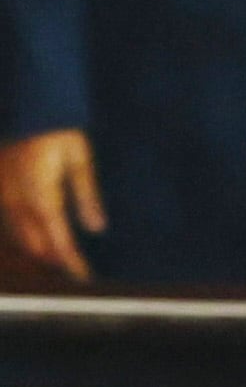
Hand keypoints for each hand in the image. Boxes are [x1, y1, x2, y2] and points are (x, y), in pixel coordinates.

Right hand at [0, 130, 102, 281]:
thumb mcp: (79, 160)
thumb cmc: (59, 132)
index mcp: (41, 195)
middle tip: (76, 270)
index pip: (56, 240)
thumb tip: (96, 228)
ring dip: (40, 248)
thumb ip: (86, 196)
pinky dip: (27, 233)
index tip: (84, 276)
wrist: (29, 110)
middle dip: (55, 259)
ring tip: (63, 258)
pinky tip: (42, 236)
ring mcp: (4, 195)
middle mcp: (17, 200)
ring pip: (20, 235)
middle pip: (35, 243)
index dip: (70, 261)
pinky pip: (12, 221)